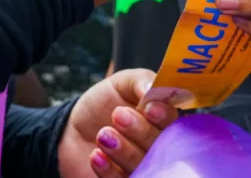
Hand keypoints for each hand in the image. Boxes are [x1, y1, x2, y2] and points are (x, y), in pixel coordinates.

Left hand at [57, 69, 177, 177]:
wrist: (75, 128)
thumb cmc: (105, 103)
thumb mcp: (122, 83)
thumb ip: (140, 81)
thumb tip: (152, 88)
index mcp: (164, 120)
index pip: (175, 122)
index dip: (164, 116)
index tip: (149, 108)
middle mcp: (159, 147)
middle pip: (162, 146)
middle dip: (141, 130)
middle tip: (118, 114)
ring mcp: (144, 168)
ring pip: (143, 167)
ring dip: (123, 150)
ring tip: (103, 134)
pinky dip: (109, 171)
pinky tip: (96, 156)